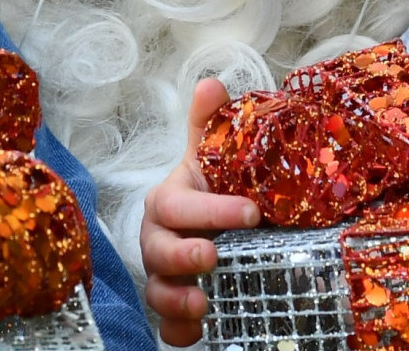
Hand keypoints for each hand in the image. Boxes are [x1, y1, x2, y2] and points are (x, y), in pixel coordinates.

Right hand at [140, 78, 257, 346]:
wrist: (214, 228)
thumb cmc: (213, 190)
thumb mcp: (213, 158)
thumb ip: (211, 126)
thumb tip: (210, 83)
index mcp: (168, 202)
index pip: (178, 205)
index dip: (209, 210)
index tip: (251, 212)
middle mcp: (159, 239)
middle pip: (158, 251)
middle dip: (183, 256)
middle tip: (214, 257)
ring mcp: (163, 276)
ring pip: (157, 291)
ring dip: (176, 300)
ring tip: (202, 305)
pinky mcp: (173, 309)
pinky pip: (167, 328)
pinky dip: (179, 333)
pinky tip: (199, 333)